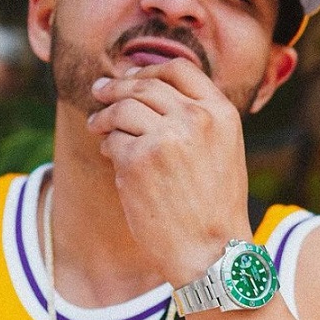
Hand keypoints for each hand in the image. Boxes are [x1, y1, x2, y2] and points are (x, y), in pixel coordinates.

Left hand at [86, 58, 252, 285]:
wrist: (212, 250)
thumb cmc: (214, 204)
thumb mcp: (223, 148)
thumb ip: (197, 116)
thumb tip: (149, 87)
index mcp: (220, 112)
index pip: (179, 69)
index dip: (149, 68)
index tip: (130, 75)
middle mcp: (195, 119)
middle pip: (145, 85)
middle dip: (116, 86)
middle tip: (99, 92)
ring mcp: (165, 137)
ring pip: (122, 108)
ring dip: (104, 115)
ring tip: (96, 125)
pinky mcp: (137, 161)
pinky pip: (113, 141)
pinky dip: (107, 146)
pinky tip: (110, 157)